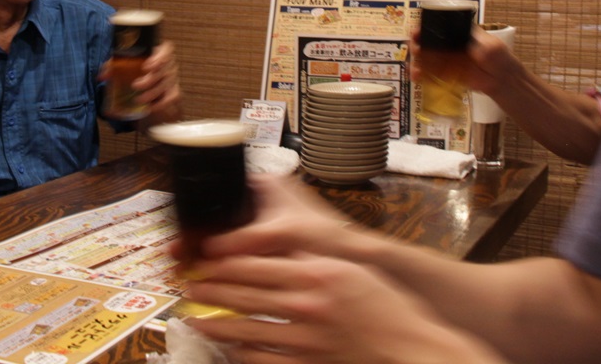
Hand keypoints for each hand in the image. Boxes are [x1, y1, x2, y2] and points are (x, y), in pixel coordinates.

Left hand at [100, 40, 181, 124]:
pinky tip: (150, 107)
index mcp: (159, 51)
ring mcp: (172, 78)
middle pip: (163, 70)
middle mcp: (168, 64)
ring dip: (152, 94)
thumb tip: (102, 75)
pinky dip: (161, 103)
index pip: (166, 51)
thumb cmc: (137, 67)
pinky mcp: (173, 91)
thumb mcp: (125, 63)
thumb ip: (113, 67)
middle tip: (135, 86)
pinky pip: (172, 97)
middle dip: (149, 80)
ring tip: (138, 100)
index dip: (158, 58)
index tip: (146, 66)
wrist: (147, 79)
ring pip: (166, 85)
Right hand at [181, 174, 356, 262]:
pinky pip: (234, 243)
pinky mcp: (267, 235)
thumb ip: (242, 242)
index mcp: (263, 181)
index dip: (193, 210)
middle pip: (215, 210)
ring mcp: (263, 215)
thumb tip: (205, 252)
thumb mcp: (278, 236)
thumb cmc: (326, 237)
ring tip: (185, 265)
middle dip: (194, 233)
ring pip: (223, 228)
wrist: (353, 259)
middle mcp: (261, 194)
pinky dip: (219, 256)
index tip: (177, 231)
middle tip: (174, 254)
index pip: (215, 187)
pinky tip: (208, 271)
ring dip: (204, 247)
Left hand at [186, 253, 507, 363]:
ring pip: (247, 328)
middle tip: (187, 285)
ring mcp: (307, 337)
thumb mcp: (351, 270)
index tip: (202, 257)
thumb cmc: (387, 307)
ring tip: (195, 317)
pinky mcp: (309, 363)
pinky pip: (264, 360)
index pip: (256, 262)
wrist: (413, 349)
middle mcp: (308, 303)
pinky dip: (241, 354)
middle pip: (244, 293)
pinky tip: (228, 349)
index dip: (222, 260)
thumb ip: (313, 260)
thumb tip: (278, 248)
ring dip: (216, 323)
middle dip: (210, 289)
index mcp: (317, 272)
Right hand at [409, 25, 523, 99]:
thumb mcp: (488, 45)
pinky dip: (421, 75)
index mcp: (458, 32)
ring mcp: (447, 59)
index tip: (416, 31)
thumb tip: (454, 34)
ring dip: (416, 61)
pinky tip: (416, 77)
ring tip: (414, 69)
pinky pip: (430, 73)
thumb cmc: (498, 58)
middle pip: (426, 41)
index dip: (424, 27)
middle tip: (415, 50)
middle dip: (417, 44)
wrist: (503, 79)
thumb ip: (472, 40)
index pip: (437, 26)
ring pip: (425, 58)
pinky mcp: (446, 74)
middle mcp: (450, 44)